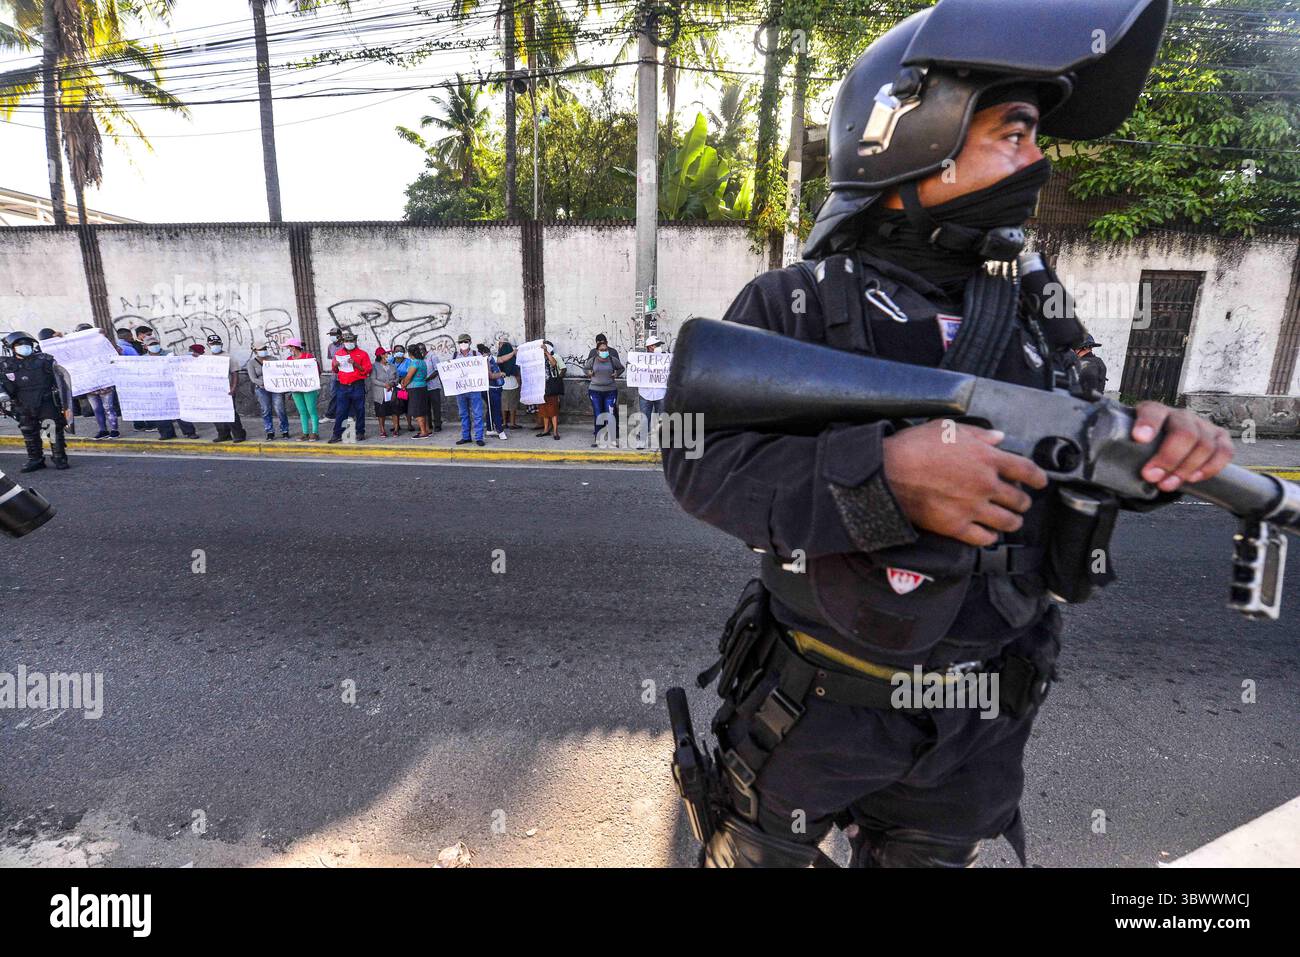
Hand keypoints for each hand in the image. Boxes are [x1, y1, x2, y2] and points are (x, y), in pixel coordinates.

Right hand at [883, 420, 1048, 547]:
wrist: (888, 473)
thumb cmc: (914, 447)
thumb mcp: (947, 429)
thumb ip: (977, 434)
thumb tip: (998, 437)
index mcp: (986, 458)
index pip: (1026, 470)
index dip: (1038, 477)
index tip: (1040, 482)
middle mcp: (985, 484)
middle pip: (1019, 499)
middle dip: (1023, 501)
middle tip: (1020, 502)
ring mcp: (973, 508)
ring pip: (1007, 522)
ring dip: (1012, 522)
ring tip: (1010, 521)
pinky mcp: (956, 527)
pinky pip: (984, 539)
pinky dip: (989, 537)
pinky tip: (988, 534)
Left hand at [1131, 402, 1233, 490]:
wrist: (1165, 447)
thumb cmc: (1146, 447)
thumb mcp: (1132, 445)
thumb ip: (1125, 451)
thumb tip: (1114, 470)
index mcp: (1155, 411)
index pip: (1153, 412)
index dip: (1148, 424)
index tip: (1139, 438)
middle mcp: (1180, 416)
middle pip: (1184, 432)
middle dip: (1168, 458)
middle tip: (1152, 476)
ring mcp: (1202, 425)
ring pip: (1204, 444)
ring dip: (1185, 469)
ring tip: (1168, 484)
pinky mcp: (1219, 438)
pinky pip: (1224, 452)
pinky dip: (1210, 468)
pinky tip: (1194, 478)